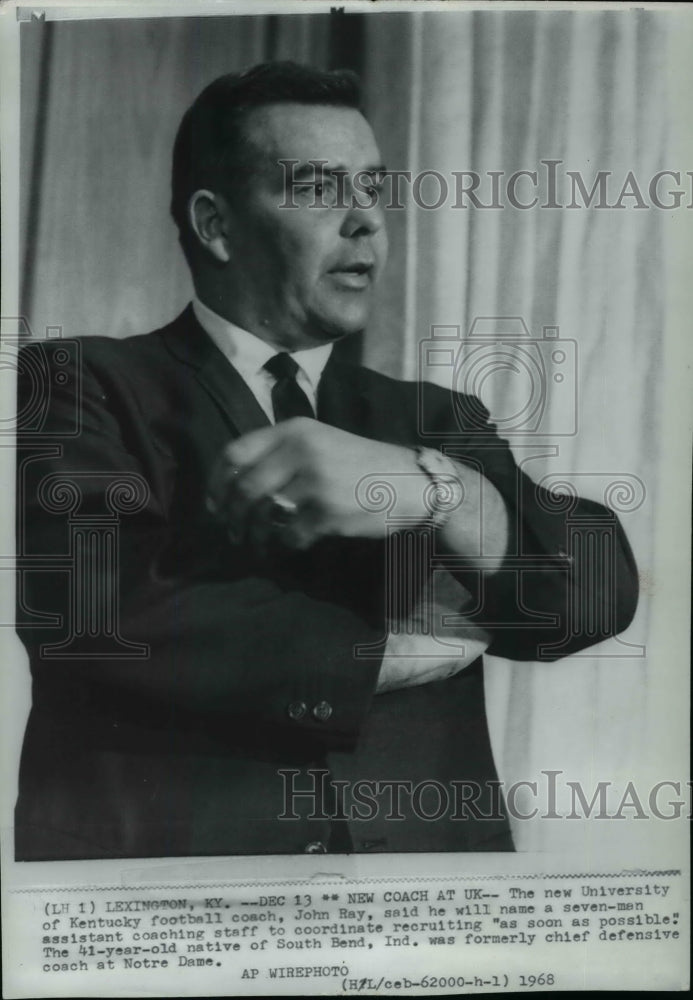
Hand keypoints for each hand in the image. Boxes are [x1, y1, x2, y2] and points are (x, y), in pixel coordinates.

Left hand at [207, 418, 429, 549]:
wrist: (410, 483)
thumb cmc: (361, 464)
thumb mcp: (320, 442)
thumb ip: (280, 454)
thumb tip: (232, 485)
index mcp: (294, 430)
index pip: (234, 453)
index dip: (216, 481)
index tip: (214, 502)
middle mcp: (301, 451)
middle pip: (243, 488)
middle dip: (231, 515)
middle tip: (232, 530)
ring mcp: (314, 482)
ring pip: (262, 514)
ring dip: (253, 534)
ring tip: (255, 542)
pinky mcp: (327, 513)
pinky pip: (289, 535)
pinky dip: (285, 544)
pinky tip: (292, 543)